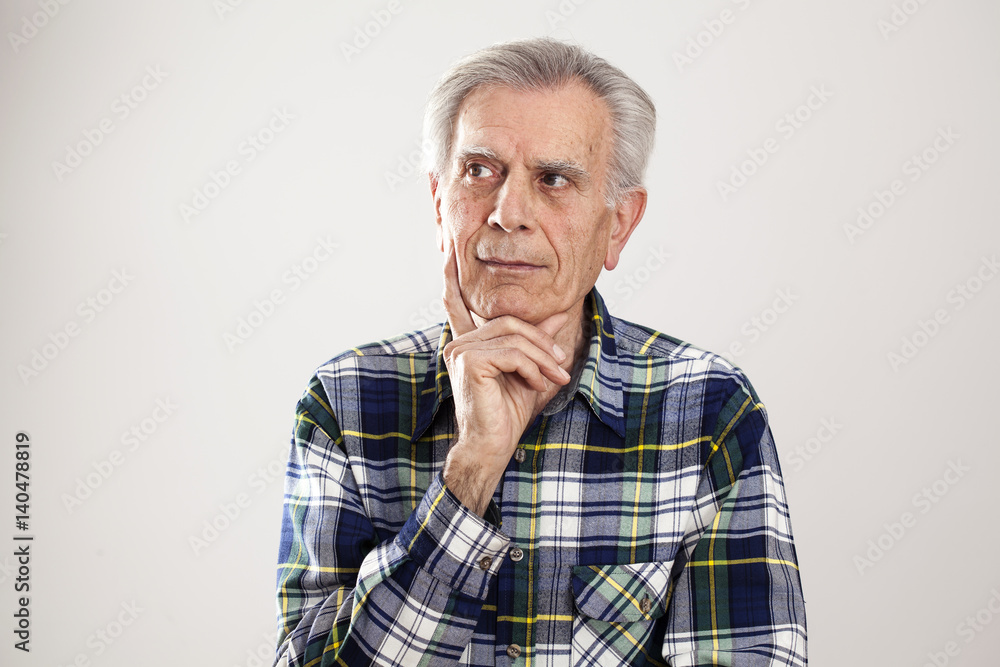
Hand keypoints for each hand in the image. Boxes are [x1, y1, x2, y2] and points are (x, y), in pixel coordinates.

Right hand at [440, 243, 571, 515]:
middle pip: (511, 322)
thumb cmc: (508, 414)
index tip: (447, 256)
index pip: (457, 305)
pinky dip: (532, 368)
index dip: (451, 281)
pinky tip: (536, 385)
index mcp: (468, 343)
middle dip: (542, 342)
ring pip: (515, 338)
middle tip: (561, 366)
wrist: (493, 447)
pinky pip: (511, 353)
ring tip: (554, 378)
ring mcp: (460, 351)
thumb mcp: (532, 371)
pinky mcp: (468, 362)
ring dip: (542, 359)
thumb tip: (560, 312)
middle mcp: (459, 342)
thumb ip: (540, 341)